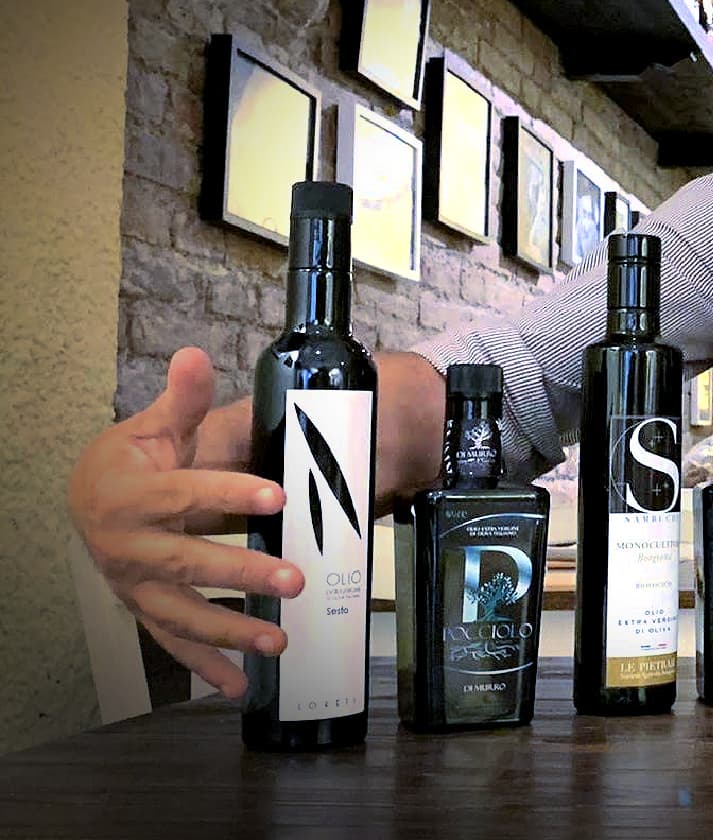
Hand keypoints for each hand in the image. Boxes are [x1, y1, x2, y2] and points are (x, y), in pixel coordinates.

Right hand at [68, 348, 300, 697]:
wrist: (88, 498)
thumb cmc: (131, 461)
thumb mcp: (155, 427)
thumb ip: (181, 400)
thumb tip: (194, 356)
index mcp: (130, 496)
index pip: (186, 494)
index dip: (230, 494)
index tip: (278, 496)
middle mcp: (127, 548)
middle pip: (188, 562)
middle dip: (242, 572)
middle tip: (294, 579)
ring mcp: (134, 585)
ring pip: (181, 613)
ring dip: (230, 630)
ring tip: (279, 640)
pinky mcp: (144, 609)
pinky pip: (174, 644)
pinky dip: (205, 667)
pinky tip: (239, 685)